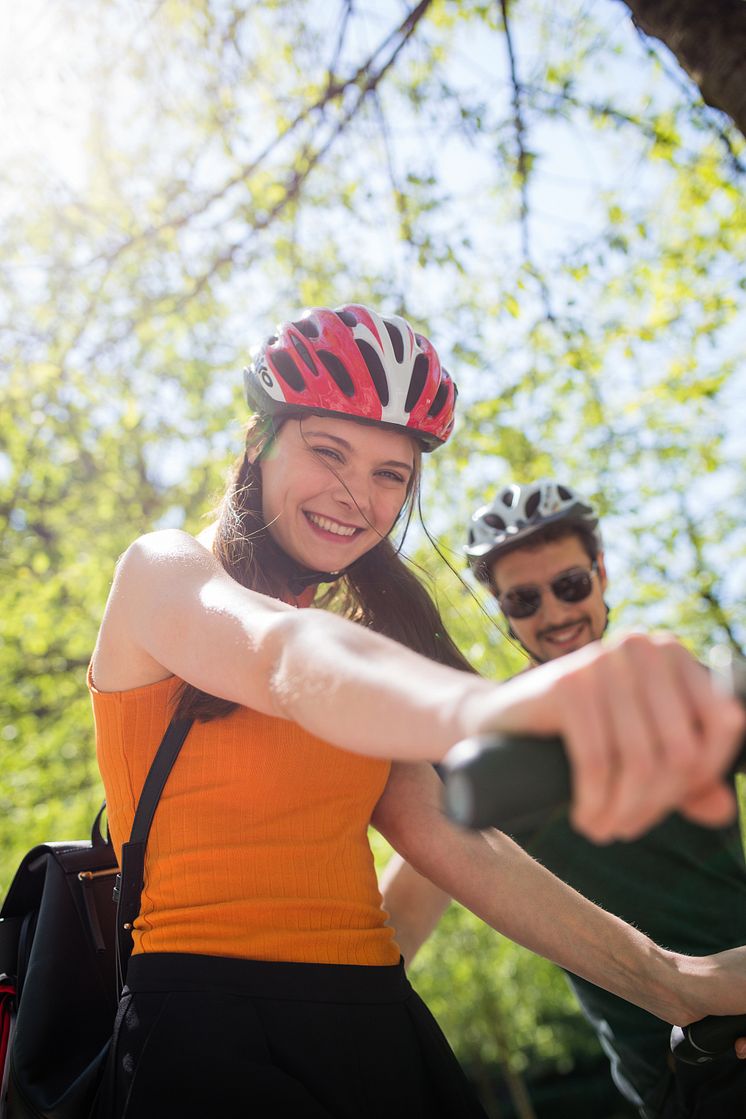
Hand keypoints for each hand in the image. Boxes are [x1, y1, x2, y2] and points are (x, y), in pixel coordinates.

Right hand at [486, 632, 744, 841]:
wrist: (498, 719)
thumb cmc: (576, 734)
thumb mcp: (637, 750)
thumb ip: (685, 777)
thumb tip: (725, 811)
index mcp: (672, 653)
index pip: (720, 723)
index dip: (703, 776)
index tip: (668, 805)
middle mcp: (642, 647)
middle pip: (679, 749)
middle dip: (655, 803)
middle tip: (625, 826)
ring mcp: (602, 661)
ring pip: (639, 760)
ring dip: (623, 812)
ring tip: (603, 830)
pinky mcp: (566, 685)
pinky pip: (597, 761)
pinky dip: (594, 802)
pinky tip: (586, 819)